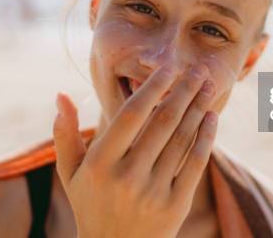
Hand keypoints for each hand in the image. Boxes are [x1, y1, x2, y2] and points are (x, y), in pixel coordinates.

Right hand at [52, 62, 217, 237]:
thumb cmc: (91, 204)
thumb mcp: (71, 173)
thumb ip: (65, 134)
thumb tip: (60, 95)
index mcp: (100, 163)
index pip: (130, 115)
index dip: (151, 88)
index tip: (168, 67)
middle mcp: (127, 176)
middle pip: (162, 123)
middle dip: (183, 91)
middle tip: (198, 69)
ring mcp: (153, 192)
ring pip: (181, 140)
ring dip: (198, 109)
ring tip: (209, 86)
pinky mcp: (175, 206)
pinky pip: (195, 164)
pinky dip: (205, 138)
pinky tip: (212, 118)